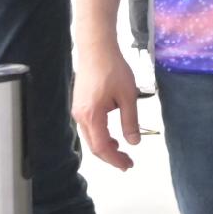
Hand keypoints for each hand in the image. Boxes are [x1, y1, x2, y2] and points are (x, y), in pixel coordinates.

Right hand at [74, 44, 144, 168]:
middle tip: (127, 163)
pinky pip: (88, 127)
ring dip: (105, 147)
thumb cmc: (112, 68)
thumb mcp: (128, 96)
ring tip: (121, 152)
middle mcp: (80, 115)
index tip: (128, 165)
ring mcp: (78, 110)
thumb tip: (134, 142)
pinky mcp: (80, 105)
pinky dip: (100, 136)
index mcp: (92, 115)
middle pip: (94, 146)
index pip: (102, 147)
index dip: (115, 159)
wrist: (97, 48)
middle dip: (111, 157)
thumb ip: (130, 121)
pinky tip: (112, 136)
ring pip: (90, 138)